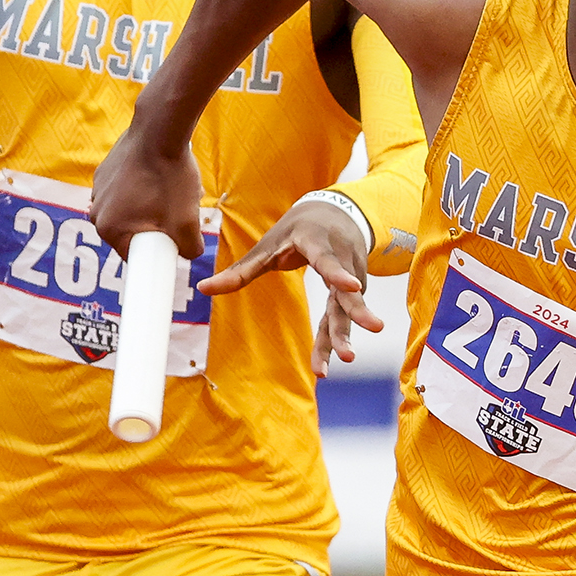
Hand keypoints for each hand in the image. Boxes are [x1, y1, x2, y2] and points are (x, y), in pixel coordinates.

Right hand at [91, 120, 205, 259]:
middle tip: (179, 212)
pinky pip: (127, 191)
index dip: (158, 251)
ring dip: (152, 208)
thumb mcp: (188, 222)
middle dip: (157, 227)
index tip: (174, 240)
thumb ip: (190, 249)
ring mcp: (98, 189)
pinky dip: (144, 189)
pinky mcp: (105, 171)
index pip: (135, 256)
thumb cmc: (170, 177)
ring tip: (173, 192)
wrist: (161, 131)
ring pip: (131, 211)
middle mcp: (96, 211)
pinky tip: (162, 177)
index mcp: (108, 229)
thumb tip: (189, 254)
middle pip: (133, 233)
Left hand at [199, 201, 383, 376]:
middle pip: (347, 291)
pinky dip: (336, 338)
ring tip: (348, 359)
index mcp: (318, 243)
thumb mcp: (268, 245)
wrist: (335, 213)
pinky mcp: (352, 291)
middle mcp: (342, 261)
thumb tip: (202, 288)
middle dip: (357, 312)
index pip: (331, 260)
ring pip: (347, 309)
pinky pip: (342, 316)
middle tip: (372, 329)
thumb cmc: (297, 230)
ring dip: (346, 334)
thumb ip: (240, 271)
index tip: (354, 286)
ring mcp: (352, 276)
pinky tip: (329, 362)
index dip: (341, 273)